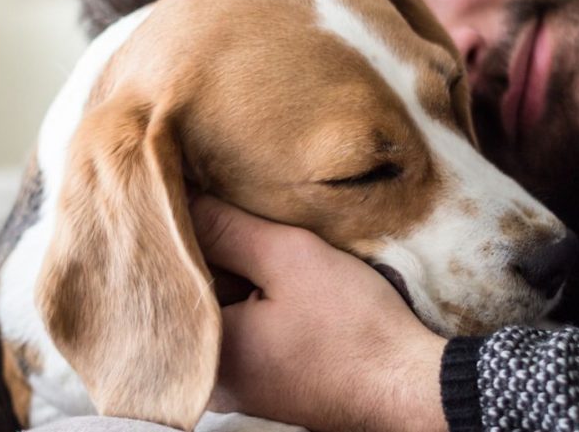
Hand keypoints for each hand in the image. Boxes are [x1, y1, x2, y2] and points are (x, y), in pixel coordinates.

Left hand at [190, 197, 448, 431]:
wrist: (411, 388)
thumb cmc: (354, 330)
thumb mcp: (288, 259)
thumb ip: (225, 227)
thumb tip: (173, 196)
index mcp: (201, 353)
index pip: (167, 274)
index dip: (180, 227)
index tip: (194, 192)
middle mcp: (207, 379)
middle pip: (189, 293)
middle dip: (207, 251)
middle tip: (227, 209)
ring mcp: (235, 386)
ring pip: (217, 309)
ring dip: (232, 274)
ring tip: (254, 237)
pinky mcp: (263, 383)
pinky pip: (239, 328)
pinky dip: (250, 299)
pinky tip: (273, 275)